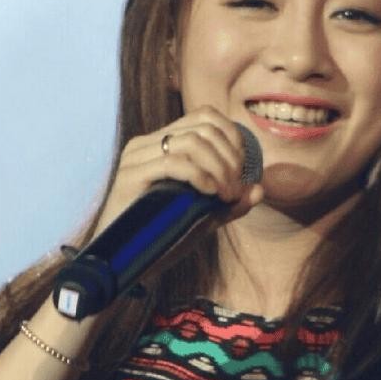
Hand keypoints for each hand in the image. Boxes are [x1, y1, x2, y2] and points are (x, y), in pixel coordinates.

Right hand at [92, 106, 264, 235]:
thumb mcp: (203, 217)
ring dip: (219, 168)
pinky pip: (173, 163)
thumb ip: (230, 203)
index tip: (242, 171)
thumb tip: (259, 190)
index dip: (232, 137)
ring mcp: (136, 157)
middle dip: (229, 157)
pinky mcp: (130, 176)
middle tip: (234, 190)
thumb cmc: (160, 237)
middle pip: (202, 126)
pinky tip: (210, 193)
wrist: (121, 263)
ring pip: (191, 142)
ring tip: (225, 196)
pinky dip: (200, 176)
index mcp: (161, 143)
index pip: (204, 116)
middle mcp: (147, 143)